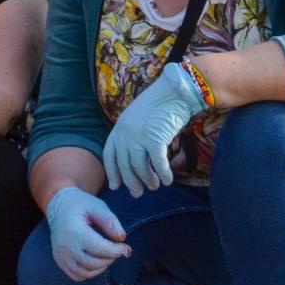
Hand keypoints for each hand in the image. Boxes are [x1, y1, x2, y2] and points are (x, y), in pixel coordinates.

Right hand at [45, 187, 129, 281]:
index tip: (126, 247)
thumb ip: (110, 221)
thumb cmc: (80, 205)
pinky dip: (89, 273)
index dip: (116, 251)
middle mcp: (65, 245)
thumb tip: (121, 238)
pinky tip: (96, 262)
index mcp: (74, 230)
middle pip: (92, 263)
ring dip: (101, 268)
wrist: (59, 207)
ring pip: (84, 273)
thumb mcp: (97, 206)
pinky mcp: (59, 260)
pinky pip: (76, 275)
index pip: (99, 248)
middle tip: (117, 250)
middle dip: (110, 259)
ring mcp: (60, 255)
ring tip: (107, 256)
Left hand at [101, 63, 206, 196]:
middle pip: (124, 165)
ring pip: (140, 167)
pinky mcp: (155, 139)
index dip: (112, 172)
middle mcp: (125, 134)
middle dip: (130, 182)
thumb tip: (136, 158)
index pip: (110, 155)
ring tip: (154, 187)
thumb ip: (132, 135)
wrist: (174, 90)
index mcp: (119, 128)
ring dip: (148, 180)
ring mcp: (139, 136)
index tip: (115, 186)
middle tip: (137, 193)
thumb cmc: (160, 103)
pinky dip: (163, 174)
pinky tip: (168, 181)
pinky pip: (158, 163)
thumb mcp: (138, 119)